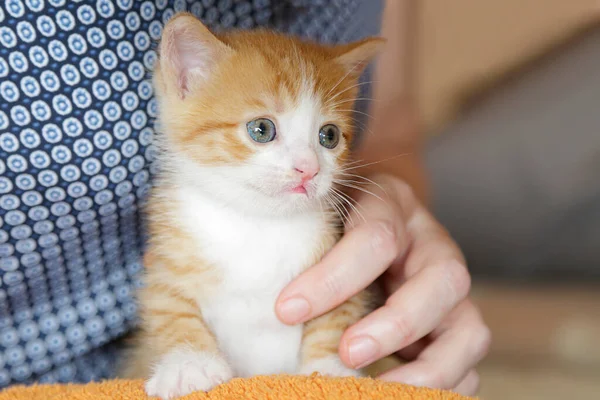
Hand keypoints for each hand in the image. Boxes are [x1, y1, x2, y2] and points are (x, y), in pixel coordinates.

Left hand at [276, 174, 490, 395]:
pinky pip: (468, 367)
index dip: (333, 278)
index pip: (377, 238)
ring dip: (427, 371)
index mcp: (396, 208)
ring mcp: (453, 294)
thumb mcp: (323, 218)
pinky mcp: (458, 330)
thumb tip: (282, 309)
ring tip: (375, 390)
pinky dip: (440, 390)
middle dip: (396, 324)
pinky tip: (395, 392)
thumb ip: (310, 248)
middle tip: (348, 352)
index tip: (287, 310)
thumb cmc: (338, 223)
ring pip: (471, 331)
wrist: (374, 225)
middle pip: (443, 280)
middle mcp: (435, 248)